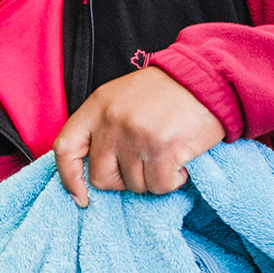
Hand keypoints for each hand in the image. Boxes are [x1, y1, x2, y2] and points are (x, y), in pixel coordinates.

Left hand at [53, 67, 224, 207]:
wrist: (207, 76)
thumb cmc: (167, 91)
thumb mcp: (122, 98)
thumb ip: (104, 126)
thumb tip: (94, 168)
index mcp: (97, 107)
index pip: (66, 148)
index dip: (69, 177)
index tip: (81, 196)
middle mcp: (112, 121)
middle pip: (101, 177)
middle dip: (123, 181)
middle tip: (145, 166)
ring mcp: (136, 136)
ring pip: (134, 185)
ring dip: (153, 179)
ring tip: (167, 155)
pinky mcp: (163, 149)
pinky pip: (159, 186)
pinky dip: (173, 181)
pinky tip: (181, 162)